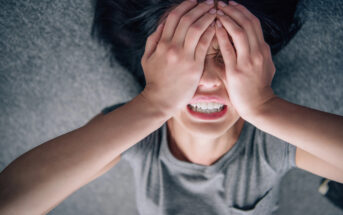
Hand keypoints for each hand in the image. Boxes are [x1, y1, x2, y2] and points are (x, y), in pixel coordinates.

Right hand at [140, 0, 215, 117]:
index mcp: (161, 44)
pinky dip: (211, 33)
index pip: (174, 17)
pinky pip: (204, 45)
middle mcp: (172, 47)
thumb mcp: (147, 58)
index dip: (185, 6)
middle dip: (199, 7)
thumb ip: (153, 40)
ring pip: (197, 29)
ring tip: (215, 10)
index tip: (193, 0)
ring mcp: (184, 57)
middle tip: (209, 1)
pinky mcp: (194, 67)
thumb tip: (162, 24)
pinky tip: (217, 26)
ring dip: (207, 17)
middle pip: (187, 20)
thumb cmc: (154, 80)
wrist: (160, 100)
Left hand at [215, 1, 276, 118]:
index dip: (242, 11)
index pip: (254, 23)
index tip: (230, 3)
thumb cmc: (256, 87)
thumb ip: (254, 53)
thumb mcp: (262, 66)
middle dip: (234, 10)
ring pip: (240, 32)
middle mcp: (258, 52)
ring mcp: (248, 61)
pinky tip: (215, 27)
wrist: (258, 105)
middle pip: (248, 23)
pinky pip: (229, 49)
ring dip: (228, 19)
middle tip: (221, 2)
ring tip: (216, 10)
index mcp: (263, 49)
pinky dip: (222, 36)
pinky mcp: (237, 71)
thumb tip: (244, 43)